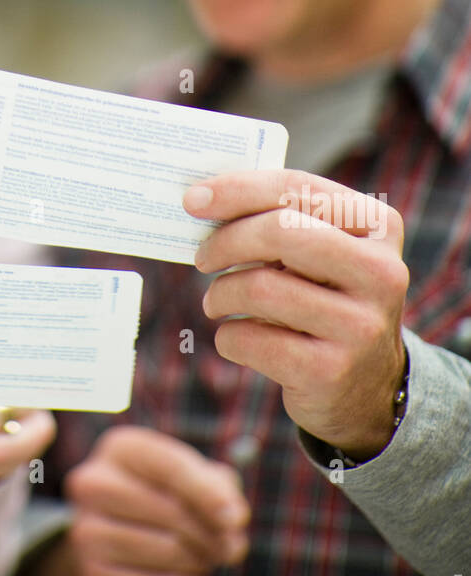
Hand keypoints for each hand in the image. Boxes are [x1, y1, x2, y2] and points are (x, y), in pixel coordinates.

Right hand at [27, 426, 248, 575]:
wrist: (110, 535)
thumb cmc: (161, 496)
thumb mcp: (186, 477)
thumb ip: (216, 485)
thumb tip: (233, 517)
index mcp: (120, 448)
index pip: (171, 467)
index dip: (208, 493)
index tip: (238, 518)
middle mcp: (93, 483)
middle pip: (169, 511)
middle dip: (211, 534)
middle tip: (233, 548)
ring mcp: (87, 530)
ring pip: (163, 550)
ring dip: (200, 561)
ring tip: (211, 561)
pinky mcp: (91, 574)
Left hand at [187, 168, 409, 459]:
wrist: (366, 386)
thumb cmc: (326, 298)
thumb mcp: (324, 253)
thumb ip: (282, 218)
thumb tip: (205, 199)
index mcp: (379, 227)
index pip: (299, 189)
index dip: (238, 190)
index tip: (194, 200)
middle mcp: (381, 273)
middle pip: (280, 231)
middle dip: (226, 241)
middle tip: (203, 258)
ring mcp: (361, 326)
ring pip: (260, 287)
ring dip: (222, 293)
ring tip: (217, 302)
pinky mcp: (331, 372)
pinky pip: (252, 339)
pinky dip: (229, 336)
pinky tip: (235, 337)